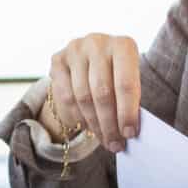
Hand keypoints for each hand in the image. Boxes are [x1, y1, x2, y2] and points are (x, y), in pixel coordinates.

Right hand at [47, 33, 144, 154]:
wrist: (93, 58)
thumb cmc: (118, 74)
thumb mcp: (130, 81)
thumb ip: (130, 101)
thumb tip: (128, 134)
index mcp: (124, 44)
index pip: (125, 84)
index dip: (127, 112)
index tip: (129, 135)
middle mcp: (98, 42)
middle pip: (102, 92)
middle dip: (109, 123)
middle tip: (115, 144)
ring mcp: (75, 49)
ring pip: (82, 97)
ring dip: (94, 124)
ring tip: (104, 139)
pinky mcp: (57, 59)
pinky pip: (65, 96)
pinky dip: (77, 116)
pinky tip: (87, 126)